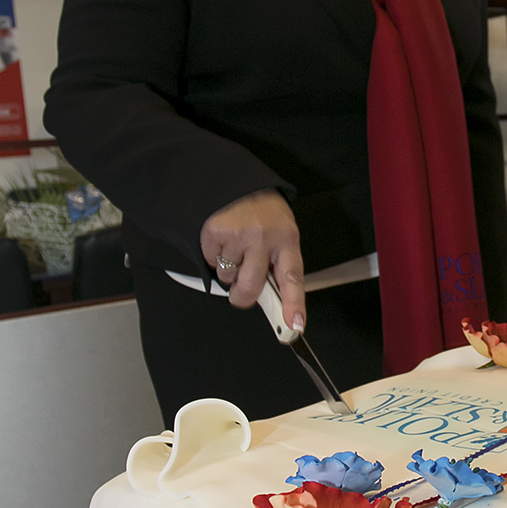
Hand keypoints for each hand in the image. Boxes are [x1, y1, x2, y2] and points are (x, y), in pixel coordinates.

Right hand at [200, 191, 305, 331]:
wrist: (237, 182)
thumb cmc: (262, 213)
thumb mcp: (280, 234)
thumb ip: (278, 265)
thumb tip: (276, 304)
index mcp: (287, 240)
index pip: (293, 278)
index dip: (294, 304)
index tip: (295, 325)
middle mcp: (265, 237)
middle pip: (250, 288)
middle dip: (241, 296)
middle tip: (240, 289)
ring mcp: (240, 234)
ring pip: (227, 277)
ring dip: (227, 269)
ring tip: (235, 247)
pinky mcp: (216, 231)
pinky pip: (211, 261)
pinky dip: (213, 255)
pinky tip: (223, 239)